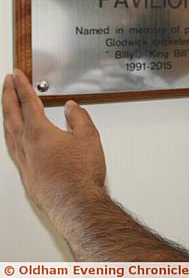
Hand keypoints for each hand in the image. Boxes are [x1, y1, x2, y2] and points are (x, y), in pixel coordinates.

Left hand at [2, 70, 105, 228]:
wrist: (75, 203)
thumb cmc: (81, 175)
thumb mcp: (89, 138)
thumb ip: (79, 118)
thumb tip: (71, 108)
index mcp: (39, 132)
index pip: (28, 102)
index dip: (22, 86)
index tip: (17, 75)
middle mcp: (25, 145)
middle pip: (11, 114)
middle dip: (8, 95)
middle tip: (7, 82)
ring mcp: (22, 161)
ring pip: (8, 131)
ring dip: (6, 114)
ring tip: (7, 106)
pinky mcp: (25, 174)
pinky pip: (11, 147)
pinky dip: (10, 133)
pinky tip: (15, 136)